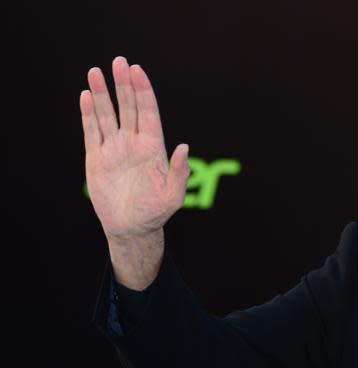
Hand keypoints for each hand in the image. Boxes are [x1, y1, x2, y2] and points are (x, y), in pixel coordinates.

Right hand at [81, 56, 188, 240]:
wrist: (131, 229)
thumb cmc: (156, 213)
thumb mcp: (173, 195)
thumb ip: (179, 171)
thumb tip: (184, 146)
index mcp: (153, 148)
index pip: (148, 112)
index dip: (143, 91)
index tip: (137, 70)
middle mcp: (133, 143)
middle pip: (128, 107)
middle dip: (123, 85)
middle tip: (118, 62)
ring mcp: (114, 149)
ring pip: (107, 115)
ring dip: (101, 94)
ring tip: (95, 72)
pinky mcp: (96, 159)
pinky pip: (91, 132)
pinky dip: (88, 114)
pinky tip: (85, 96)